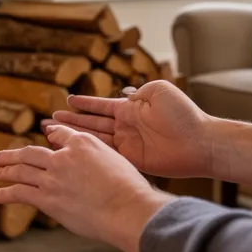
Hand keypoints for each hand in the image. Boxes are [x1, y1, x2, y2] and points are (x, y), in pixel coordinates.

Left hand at [0, 125, 172, 251]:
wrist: (128, 209)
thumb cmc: (131, 190)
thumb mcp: (117, 159)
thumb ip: (98, 154)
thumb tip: (90, 159)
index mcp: (83, 143)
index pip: (60, 135)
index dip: (50, 136)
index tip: (44, 137)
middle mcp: (64, 156)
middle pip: (31, 152)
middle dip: (13, 154)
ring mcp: (53, 177)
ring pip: (21, 170)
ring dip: (6, 170)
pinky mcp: (47, 198)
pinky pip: (18, 193)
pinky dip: (3, 194)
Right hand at [42, 80, 214, 178]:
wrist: (202, 142)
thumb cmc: (184, 114)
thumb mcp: (160, 91)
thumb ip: (138, 92)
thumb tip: (122, 95)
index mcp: (131, 109)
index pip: (101, 106)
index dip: (84, 104)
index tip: (66, 101)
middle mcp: (126, 126)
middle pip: (92, 123)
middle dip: (71, 122)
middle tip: (49, 121)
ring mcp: (128, 144)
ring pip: (94, 139)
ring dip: (74, 136)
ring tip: (53, 134)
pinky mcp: (132, 160)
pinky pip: (106, 155)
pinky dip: (89, 153)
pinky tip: (73, 151)